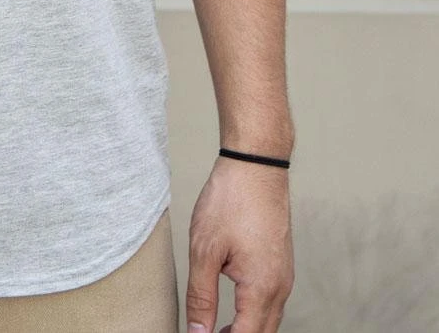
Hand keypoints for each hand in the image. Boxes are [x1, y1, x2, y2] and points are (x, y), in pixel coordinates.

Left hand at [185, 154, 294, 332]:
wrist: (256, 166)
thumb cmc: (231, 200)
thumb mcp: (204, 250)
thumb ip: (202, 296)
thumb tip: (199, 331)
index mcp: (262, 288)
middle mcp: (280, 288)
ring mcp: (284, 276)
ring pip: (269, 320)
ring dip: (246, 330)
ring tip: (216, 331)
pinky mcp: (281, 264)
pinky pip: (272, 302)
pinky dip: (254, 314)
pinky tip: (235, 308)